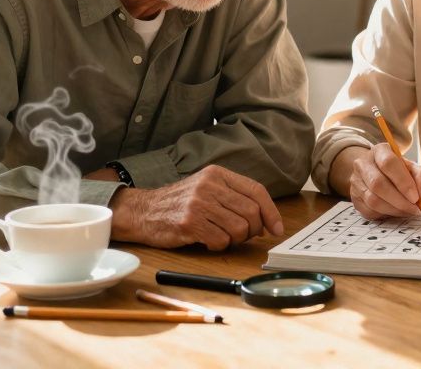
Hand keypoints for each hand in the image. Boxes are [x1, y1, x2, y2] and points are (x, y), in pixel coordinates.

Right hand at [106, 165, 282, 249]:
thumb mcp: (207, 187)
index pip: (257, 191)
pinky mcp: (189, 223)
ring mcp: (199, 204)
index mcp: (218, 174)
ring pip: (239, 229)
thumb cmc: (180, 203)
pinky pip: (220, 241)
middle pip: (251, 212)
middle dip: (253, 230)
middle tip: (243, 235)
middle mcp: (210, 186)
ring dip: (235, 240)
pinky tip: (208, 240)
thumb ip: (234, 197)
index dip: (271, 212)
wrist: (143, 211)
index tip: (277, 229)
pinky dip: (219, 246)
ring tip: (222, 236)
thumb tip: (266, 220)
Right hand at [344, 143, 420, 220]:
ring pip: (373, 200)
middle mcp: (363, 163)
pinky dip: (386, 214)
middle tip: (414, 209)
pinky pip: (369, 210)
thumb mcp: (413, 168)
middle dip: (400, 200)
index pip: (388, 163)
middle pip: (378, 183)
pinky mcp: (354, 198)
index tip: (416, 197)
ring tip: (408, 211)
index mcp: (379, 150)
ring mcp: (356, 181)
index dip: (403, 182)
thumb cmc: (398, 170)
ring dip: (394, 209)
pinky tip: (396, 211)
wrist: (378, 174)